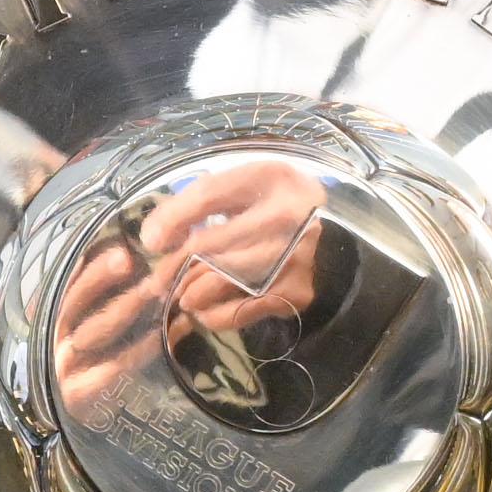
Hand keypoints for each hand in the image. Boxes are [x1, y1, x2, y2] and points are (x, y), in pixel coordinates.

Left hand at [47, 154, 335, 421]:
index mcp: (275, 176)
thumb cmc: (280, 211)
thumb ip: (203, 201)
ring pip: (217, 281)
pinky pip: (236, 310)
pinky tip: (199, 311)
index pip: (212, 193)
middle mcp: (292, 215)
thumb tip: (156, 237)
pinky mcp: (298, 295)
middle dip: (168, 268)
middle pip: (208, 245)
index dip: (173, 216)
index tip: (150, 239)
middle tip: (145, 285)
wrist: (346, 248)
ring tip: (174, 296)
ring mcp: (298, 259)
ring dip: (186, 292)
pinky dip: (209, 314)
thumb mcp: (248, 190)